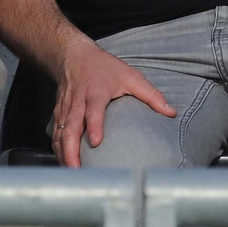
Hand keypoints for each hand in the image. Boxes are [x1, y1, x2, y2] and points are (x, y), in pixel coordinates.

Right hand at [52, 39, 174, 167]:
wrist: (72, 55)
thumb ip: (150, 95)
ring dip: (63, 152)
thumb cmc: (103, 67)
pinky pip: (56, 133)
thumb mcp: (130, 75)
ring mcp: (66, 108)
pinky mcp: (59, 113)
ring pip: (61, 132)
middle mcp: (78, 102)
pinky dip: (58, 148)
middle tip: (76, 168)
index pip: (93, 111)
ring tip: (71, 171)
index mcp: (95, 92)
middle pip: (71, 127)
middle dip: (71, 149)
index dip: (94, 126)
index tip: (97, 142)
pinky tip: (63, 162)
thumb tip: (171, 113)